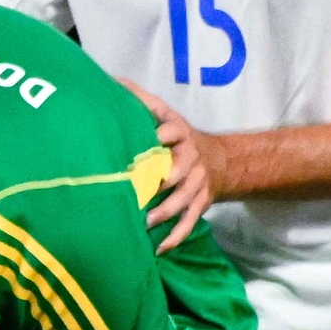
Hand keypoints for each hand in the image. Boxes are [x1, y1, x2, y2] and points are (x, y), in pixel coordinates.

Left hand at [124, 81, 221, 248]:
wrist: (219, 159)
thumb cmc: (176, 136)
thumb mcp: (163, 114)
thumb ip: (140, 100)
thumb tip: (112, 81)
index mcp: (180, 134)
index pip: (172, 132)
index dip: (161, 136)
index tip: (147, 141)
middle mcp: (191, 159)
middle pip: (179, 171)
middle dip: (162, 182)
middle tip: (138, 192)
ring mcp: (197, 184)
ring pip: (183, 200)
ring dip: (165, 212)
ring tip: (144, 223)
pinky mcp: (200, 204)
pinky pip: (189, 223)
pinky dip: (175, 237)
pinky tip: (158, 249)